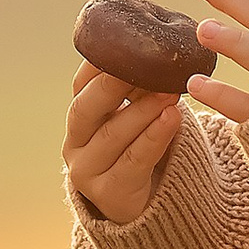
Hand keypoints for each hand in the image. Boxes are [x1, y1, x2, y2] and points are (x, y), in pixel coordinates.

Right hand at [65, 62, 185, 224]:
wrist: (146, 207)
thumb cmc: (143, 149)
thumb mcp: (137, 116)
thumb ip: (141, 89)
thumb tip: (166, 47)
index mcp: (80, 116)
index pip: (82, 84)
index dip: (100, 63)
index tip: (126, 41)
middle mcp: (75, 141)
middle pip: (86, 108)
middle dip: (112, 84)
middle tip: (142, 62)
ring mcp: (87, 170)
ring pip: (112, 134)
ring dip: (142, 110)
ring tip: (170, 92)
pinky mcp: (108, 193)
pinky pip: (133, 161)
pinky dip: (154, 137)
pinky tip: (172, 118)